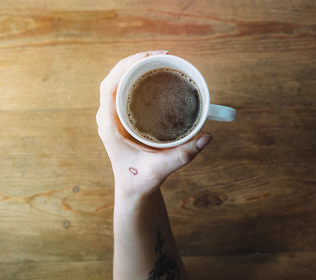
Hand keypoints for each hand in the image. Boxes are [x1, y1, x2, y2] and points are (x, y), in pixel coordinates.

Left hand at [96, 50, 211, 198]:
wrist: (133, 189)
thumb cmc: (142, 180)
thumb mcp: (162, 168)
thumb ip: (184, 154)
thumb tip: (207, 136)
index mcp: (110, 126)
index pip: (109, 86)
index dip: (126, 66)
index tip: (148, 57)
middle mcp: (108, 117)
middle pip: (115, 77)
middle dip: (137, 60)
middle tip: (164, 55)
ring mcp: (114, 115)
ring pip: (120, 80)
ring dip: (138, 66)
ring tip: (161, 59)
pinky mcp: (122, 116)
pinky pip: (126, 88)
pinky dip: (140, 76)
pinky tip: (156, 73)